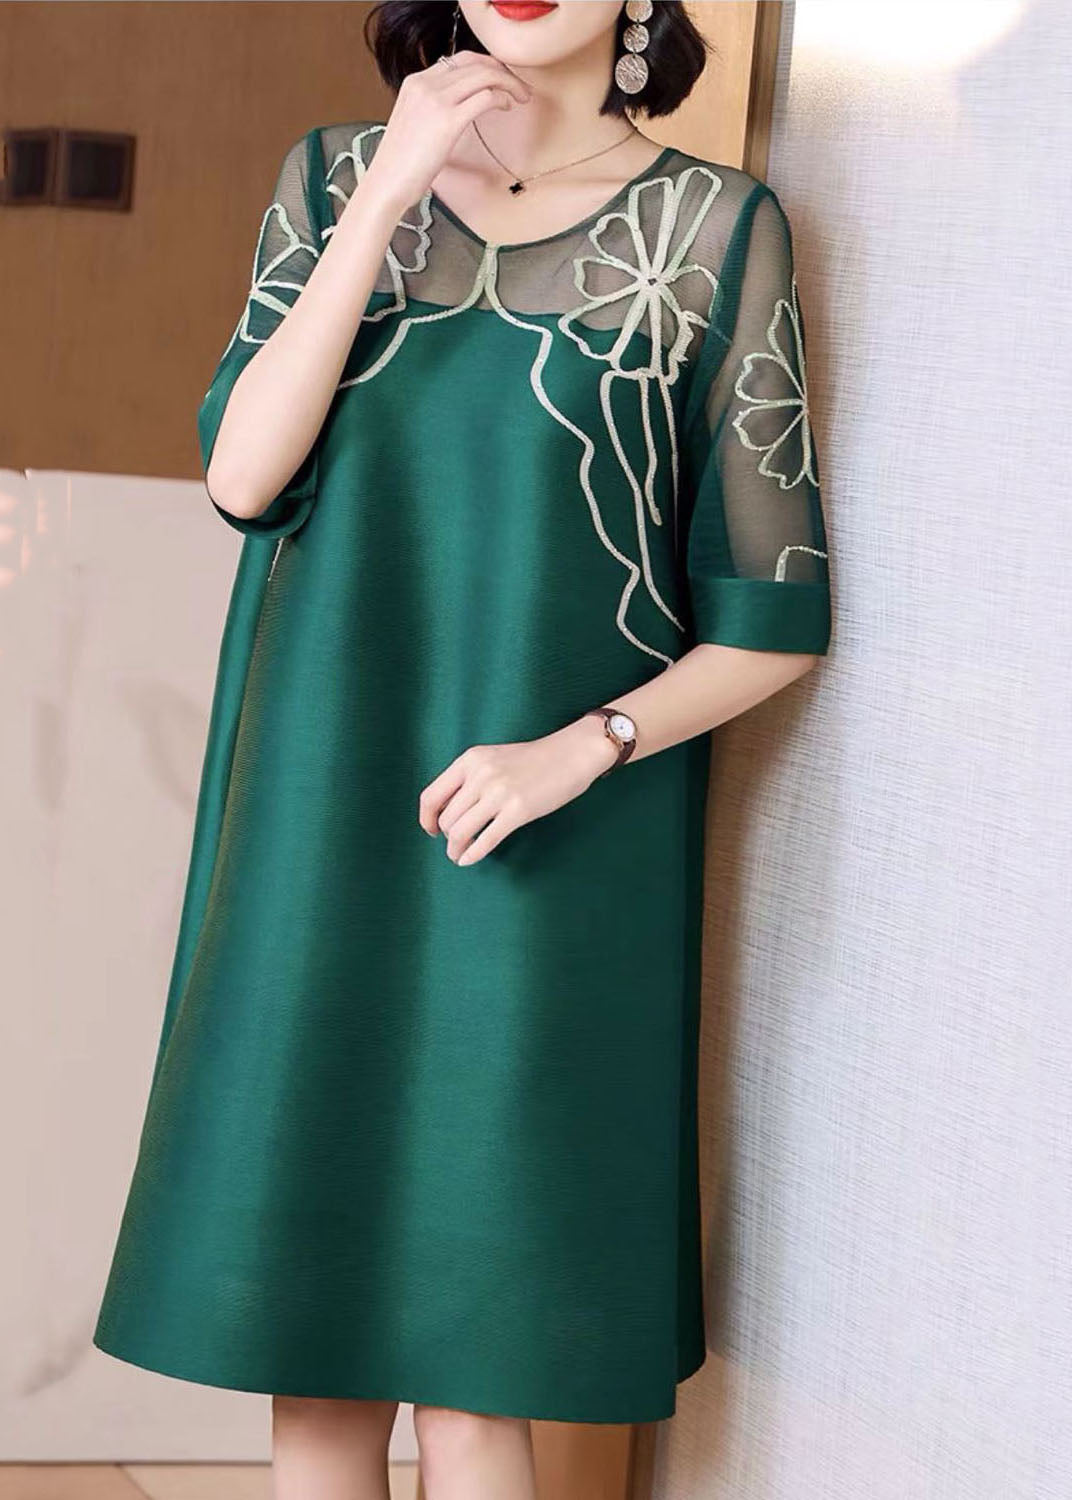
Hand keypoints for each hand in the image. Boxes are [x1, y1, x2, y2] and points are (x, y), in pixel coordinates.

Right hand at [360, 49, 532, 216]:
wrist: (386, 184)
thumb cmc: (400, 164)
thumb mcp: (414, 123)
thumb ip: (432, 108)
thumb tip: (458, 107)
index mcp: (415, 82)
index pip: (458, 59)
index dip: (485, 65)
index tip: (500, 78)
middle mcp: (425, 84)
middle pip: (474, 63)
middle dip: (502, 71)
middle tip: (518, 86)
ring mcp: (436, 100)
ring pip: (484, 75)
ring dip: (508, 83)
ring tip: (519, 96)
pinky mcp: (448, 120)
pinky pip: (485, 97)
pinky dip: (502, 98)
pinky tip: (507, 107)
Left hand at [418, 717, 618, 865]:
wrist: (570, 754)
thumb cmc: (532, 760)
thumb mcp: (492, 758)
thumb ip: (469, 779)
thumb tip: (447, 813)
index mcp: (470, 760)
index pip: (431, 796)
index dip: (426, 819)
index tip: (432, 831)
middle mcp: (480, 775)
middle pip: (446, 819)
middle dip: (447, 837)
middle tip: (455, 843)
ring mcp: (499, 793)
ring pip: (461, 832)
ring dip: (455, 849)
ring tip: (458, 854)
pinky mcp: (518, 811)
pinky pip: (486, 840)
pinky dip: (472, 855)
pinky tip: (468, 860)